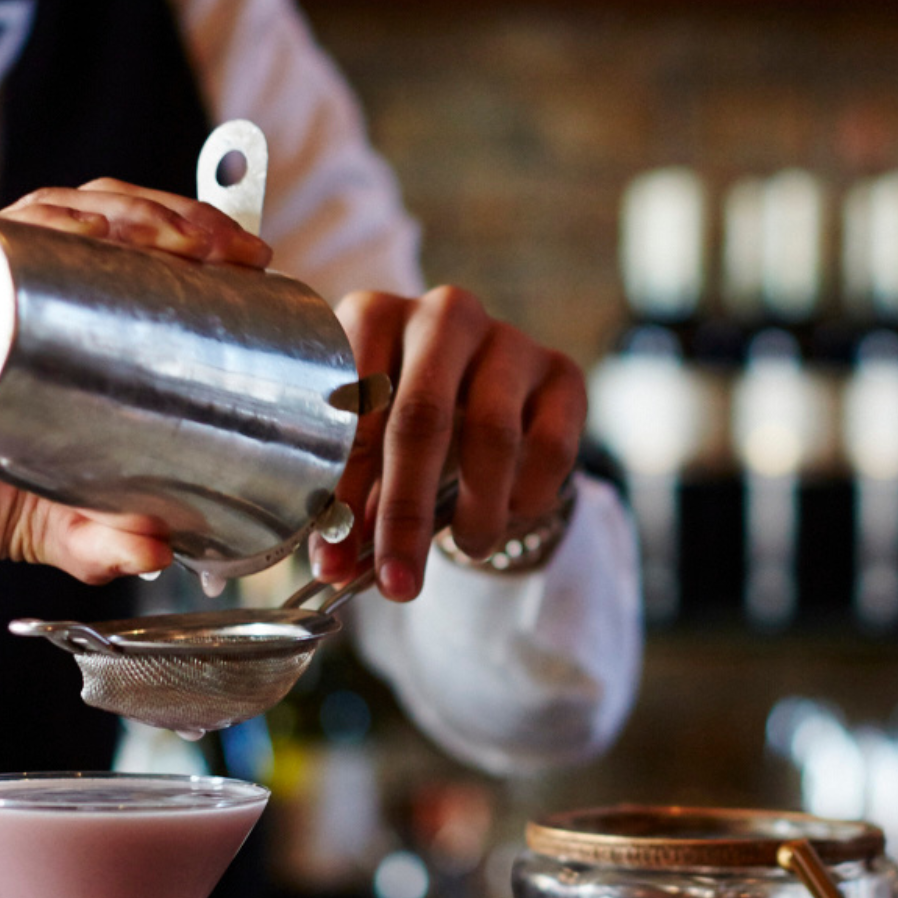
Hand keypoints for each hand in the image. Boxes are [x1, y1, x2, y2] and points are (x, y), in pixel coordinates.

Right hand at [0, 180, 269, 595]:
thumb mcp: (38, 525)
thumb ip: (99, 539)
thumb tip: (162, 549)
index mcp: (33, 321)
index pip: (117, 248)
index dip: (186, 237)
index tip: (249, 260)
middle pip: (87, 216)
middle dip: (167, 216)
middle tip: (223, 250)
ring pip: (29, 216)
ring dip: (107, 213)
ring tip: (162, 238)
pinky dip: (4, 235)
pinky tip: (58, 234)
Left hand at [311, 288, 586, 600]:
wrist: (488, 395)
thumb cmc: (407, 424)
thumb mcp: (370, 450)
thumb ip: (349, 500)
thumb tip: (334, 567)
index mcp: (374, 315)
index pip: (352, 402)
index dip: (342, 487)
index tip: (336, 557)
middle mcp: (443, 314)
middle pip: (421, 416)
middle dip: (405, 512)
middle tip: (399, 582)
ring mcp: (509, 339)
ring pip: (493, 433)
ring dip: (476, 512)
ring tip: (467, 549)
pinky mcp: (564, 372)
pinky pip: (552, 446)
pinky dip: (527, 497)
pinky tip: (509, 517)